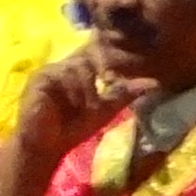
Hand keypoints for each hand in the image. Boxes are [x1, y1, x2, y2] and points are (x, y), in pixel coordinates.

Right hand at [11, 51, 132, 158]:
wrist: (46, 147)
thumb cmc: (73, 128)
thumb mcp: (105, 110)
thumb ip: (125, 94)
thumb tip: (155, 83)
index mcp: (79, 69)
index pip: (95, 48)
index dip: (109, 50)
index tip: (124, 63)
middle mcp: (64, 65)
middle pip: (90, 56)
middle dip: (103, 73)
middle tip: (107, 91)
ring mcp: (50, 71)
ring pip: (79, 67)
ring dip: (89, 89)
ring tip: (89, 108)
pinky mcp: (40, 79)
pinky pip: (63, 76)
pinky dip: (74, 92)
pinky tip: (76, 106)